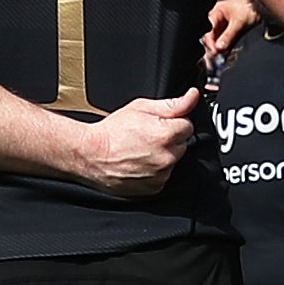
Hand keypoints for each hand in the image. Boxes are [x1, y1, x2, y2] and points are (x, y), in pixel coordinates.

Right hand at [71, 93, 202, 197]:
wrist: (90, 155)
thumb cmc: (111, 132)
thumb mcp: (141, 107)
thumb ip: (173, 104)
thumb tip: (192, 96)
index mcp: (166, 134)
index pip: (187, 125)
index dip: (173, 122)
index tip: (158, 123)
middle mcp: (167, 157)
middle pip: (182, 144)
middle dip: (169, 138)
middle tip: (147, 136)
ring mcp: (161, 174)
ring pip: (173, 160)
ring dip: (163, 155)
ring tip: (141, 150)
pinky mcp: (155, 187)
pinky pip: (164, 176)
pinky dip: (156, 170)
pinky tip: (139, 162)